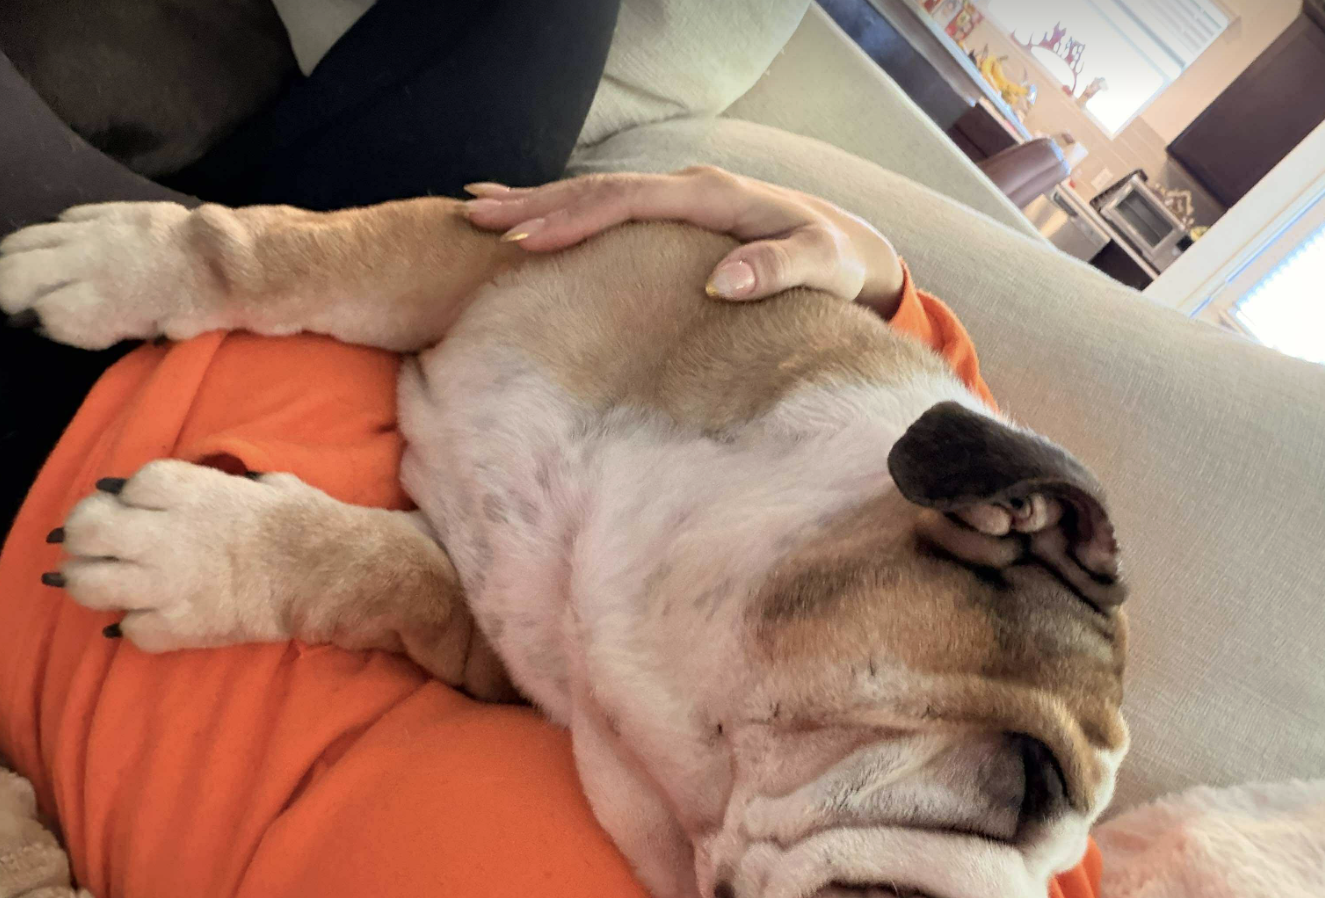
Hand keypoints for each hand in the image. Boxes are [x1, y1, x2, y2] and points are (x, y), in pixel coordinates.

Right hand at [461, 167, 906, 316]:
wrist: (849, 246)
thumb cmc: (836, 261)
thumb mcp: (821, 266)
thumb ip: (777, 269)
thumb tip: (722, 283)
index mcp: (711, 197)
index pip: (628, 202)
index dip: (575, 219)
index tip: (526, 241)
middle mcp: (686, 188)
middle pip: (597, 191)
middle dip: (535, 205)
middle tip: (475, 220)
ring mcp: (675, 197)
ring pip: (593, 195)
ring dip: (537, 204)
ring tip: (476, 213)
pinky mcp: (670, 215)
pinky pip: (607, 208)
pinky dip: (562, 209)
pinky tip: (524, 215)